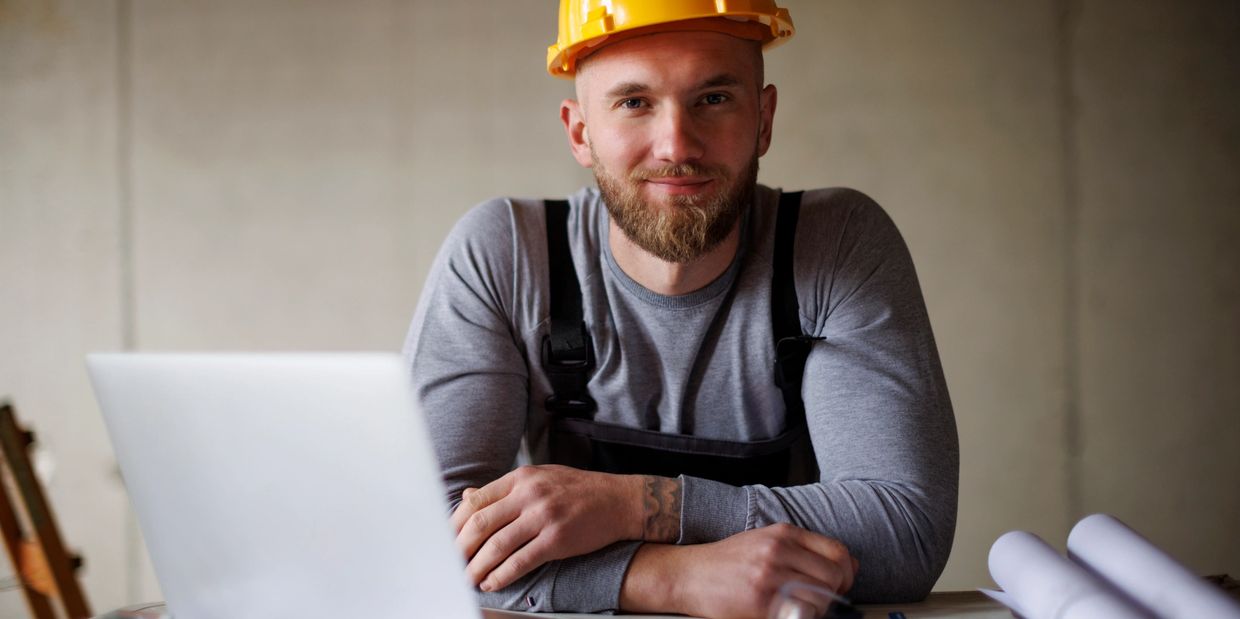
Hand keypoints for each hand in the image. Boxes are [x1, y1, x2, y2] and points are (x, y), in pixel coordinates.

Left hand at [451, 465, 652, 590]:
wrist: (619, 500)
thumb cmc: (578, 490)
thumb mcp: (540, 478)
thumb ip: (505, 490)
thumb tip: (467, 497)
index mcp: (521, 478)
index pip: (476, 501)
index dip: (454, 524)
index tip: (445, 540)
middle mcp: (529, 494)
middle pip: (480, 523)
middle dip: (460, 548)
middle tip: (450, 563)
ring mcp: (544, 517)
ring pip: (497, 545)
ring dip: (477, 567)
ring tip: (467, 579)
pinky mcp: (558, 540)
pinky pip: (521, 561)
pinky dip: (502, 575)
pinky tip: (492, 583)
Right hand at [621, 524, 859, 618]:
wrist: (690, 575)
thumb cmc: (727, 562)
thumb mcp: (766, 542)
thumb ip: (804, 549)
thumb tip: (849, 564)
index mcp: (784, 533)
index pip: (838, 551)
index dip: (847, 572)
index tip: (841, 583)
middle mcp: (779, 550)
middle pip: (835, 575)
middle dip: (834, 593)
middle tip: (819, 600)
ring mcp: (770, 575)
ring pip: (822, 597)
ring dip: (818, 608)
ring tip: (799, 607)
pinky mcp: (761, 601)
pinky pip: (801, 613)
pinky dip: (802, 616)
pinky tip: (786, 612)